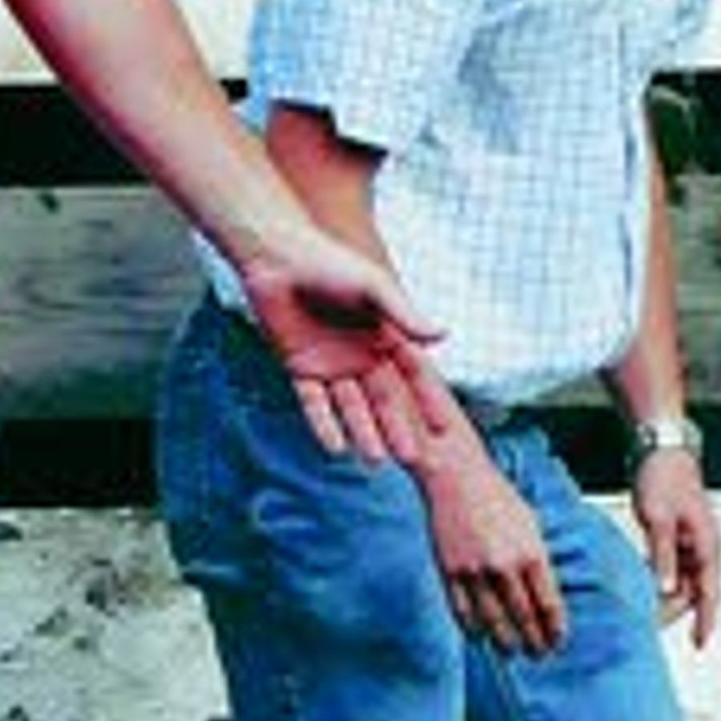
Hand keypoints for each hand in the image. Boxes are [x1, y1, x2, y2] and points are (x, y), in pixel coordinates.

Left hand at [230, 236, 457, 466]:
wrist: (275, 257)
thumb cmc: (329, 263)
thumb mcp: (373, 287)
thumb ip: (405, 314)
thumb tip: (444, 335)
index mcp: (384, 336)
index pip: (412, 376)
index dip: (425, 402)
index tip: (442, 428)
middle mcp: (361, 355)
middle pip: (383, 399)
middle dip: (396, 428)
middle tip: (412, 459)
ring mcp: (331, 365)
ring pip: (351, 407)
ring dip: (363, 433)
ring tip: (375, 462)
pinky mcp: (301, 369)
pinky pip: (314, 403)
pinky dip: (323, 424)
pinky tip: (335, 448)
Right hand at [420, 441, 567, 656]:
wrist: (456, 477)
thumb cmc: (496, 497)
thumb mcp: (530, 524)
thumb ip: (537, 559)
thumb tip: (544, 593)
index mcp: (531, 552)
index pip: (548, 603)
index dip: (554, 628)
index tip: (558, 642)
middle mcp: (505, 566)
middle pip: (523, 616)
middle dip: (534, 640)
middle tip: (539, 655)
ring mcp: (476, 571)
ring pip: (493, 620)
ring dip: (505, 641)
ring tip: (513, 652)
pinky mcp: (450, 571)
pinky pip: (463, 611)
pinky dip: (473, 628)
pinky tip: (480, 637)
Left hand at [631, 447, 720, 647]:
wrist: (660, 448)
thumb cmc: (662, 478)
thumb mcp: (658, 520)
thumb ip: (663, 557)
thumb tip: (666, 591)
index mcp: (707, 544)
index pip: (710, 592)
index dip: (705, 620)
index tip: (699, 644)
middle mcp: (704, 547)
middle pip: (694, 591)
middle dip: (676, 612)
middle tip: (650, 627)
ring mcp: (691, 541)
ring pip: (682, 581)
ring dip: (666, 597)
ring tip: (643, 612)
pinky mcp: (677, 536)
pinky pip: (672, 568)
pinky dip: (660, 580)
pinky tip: (642, 587)